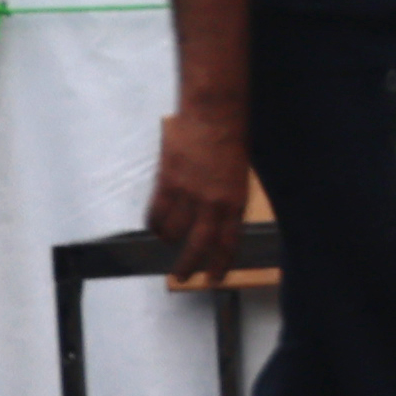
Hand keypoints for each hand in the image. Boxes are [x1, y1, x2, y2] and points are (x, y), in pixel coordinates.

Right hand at [143, 99, 259, 277]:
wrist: (213, 116)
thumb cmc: (232, 142)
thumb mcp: (241, 178)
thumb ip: (231, 202)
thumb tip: (221, 223)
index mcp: (236, 202)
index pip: (228, 243)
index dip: (221, 264)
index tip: (214, 278)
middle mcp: (213, 203)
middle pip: (199, 244)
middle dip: (190, 265)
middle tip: (182, 278)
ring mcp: (189, 194)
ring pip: (174, 231)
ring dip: (170, 241)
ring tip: (168, 243)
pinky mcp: (168, 182)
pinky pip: (156, 212)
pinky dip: (154, 224)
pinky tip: (155, 228)